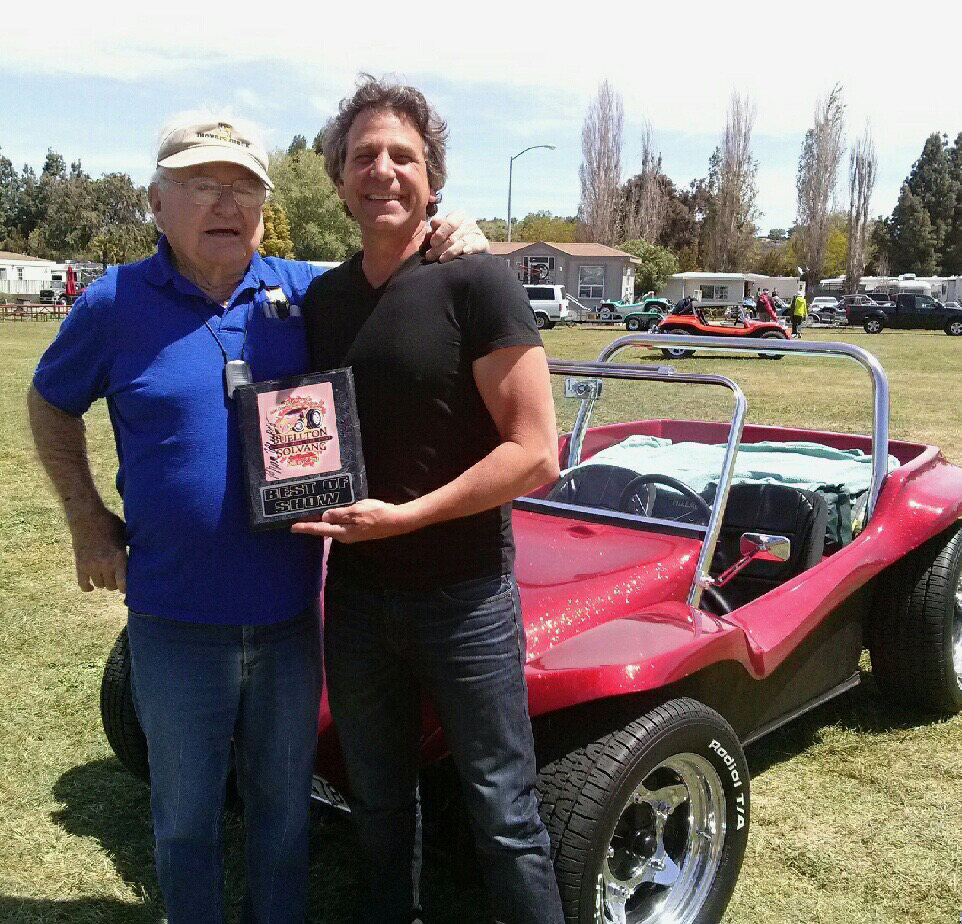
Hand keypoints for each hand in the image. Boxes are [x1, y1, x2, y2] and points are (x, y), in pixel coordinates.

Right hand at [69, 508, 127, 591]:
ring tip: (106, 576)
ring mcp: (91, 566)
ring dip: (103, 582)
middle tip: (117, 578)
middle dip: (115, 584)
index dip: (126, 587)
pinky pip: (83, 584)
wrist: (87, 517)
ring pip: (99, 585)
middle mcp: (104, 564)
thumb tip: (145, 554)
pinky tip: (91, 586)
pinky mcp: (80, 565)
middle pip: (111, 586)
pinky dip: (87, 587)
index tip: (128, 586)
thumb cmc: (110, 524)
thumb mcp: (125, 534)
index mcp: (118, 557)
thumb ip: (131, 547)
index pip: (123, 582)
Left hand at [291, 499, 414, 542]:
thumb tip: (324, 517)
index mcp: (342, 532)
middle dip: (311, 524)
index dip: (305, 527)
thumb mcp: (355, 511)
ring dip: (322, 521)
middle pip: (324, 530)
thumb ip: (339, 514)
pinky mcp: (358, 529)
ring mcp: (352, 533)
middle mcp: (345, 535)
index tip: (292, 527)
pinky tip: (330, 513)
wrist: (396, 521)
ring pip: (332, 527)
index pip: (319, 530)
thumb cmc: (376, 514)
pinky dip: (333, 519)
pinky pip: (341, 524)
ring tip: (311, 514)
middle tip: (299, 517)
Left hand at [422, 209, 488, 262]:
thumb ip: (437, 225)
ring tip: (441, 260)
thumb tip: (435, 220)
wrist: (466, 243)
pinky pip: (477, 246)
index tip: (432, 244)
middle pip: (454, 236)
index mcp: (459, 215)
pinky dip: (471, 249)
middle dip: (441, 247)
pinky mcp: (483, 243)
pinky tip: (464, 252)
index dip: (440, 234)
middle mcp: (469, 222)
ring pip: (462, 242)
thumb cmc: (449, 234)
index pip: (450, 223)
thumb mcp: (441, 229)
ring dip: (450, 252)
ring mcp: (477, 232)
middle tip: (430, 256)